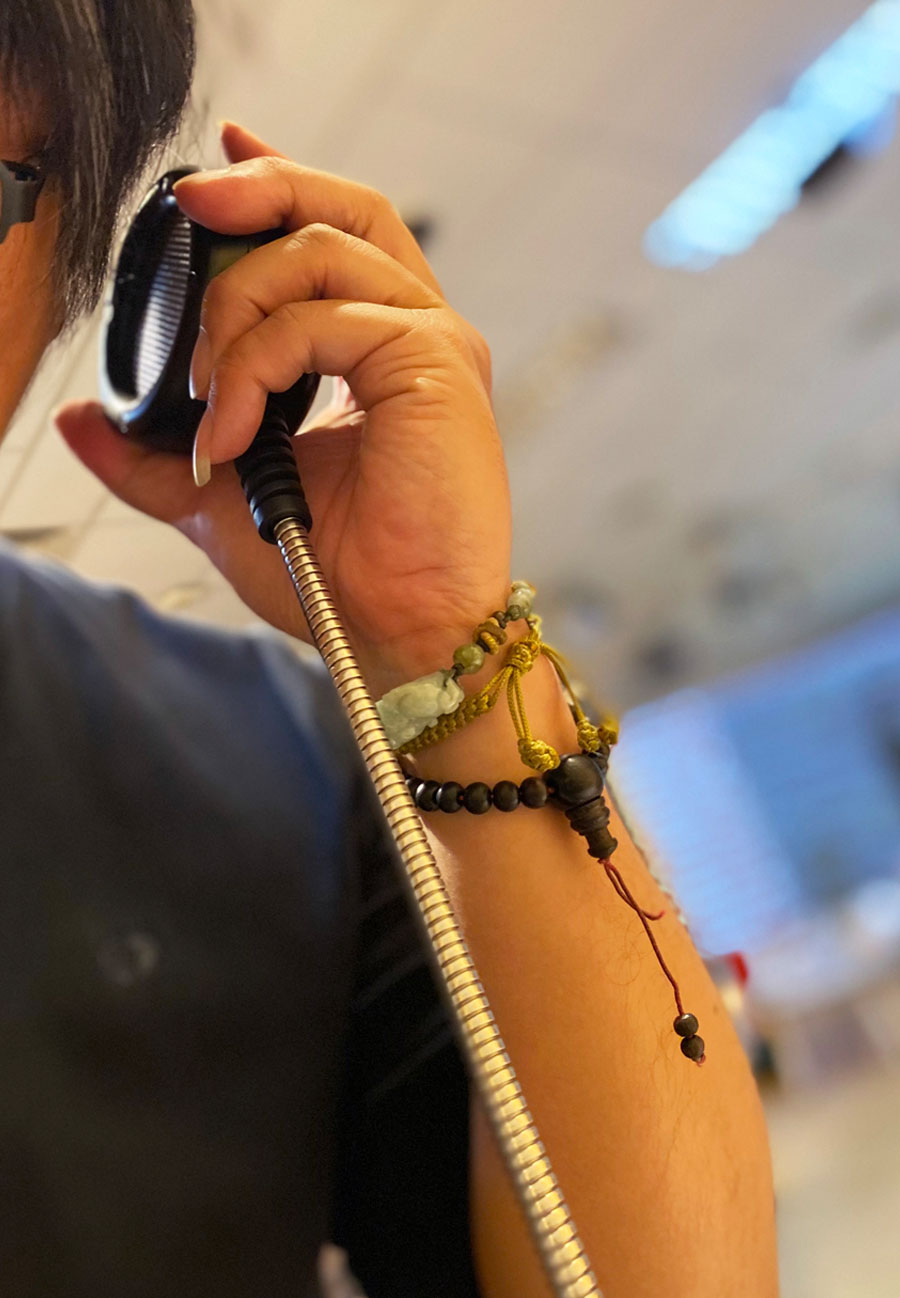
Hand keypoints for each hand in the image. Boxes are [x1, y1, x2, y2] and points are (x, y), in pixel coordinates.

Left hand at [54, 120, 511, 695]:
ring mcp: (431, 341)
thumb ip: (156, 453)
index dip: (276, 182)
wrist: (397, 632)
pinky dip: (254, 364)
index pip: (333, 236)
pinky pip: (319, 321)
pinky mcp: (433, 361)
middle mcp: (413, 332)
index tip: (213, 167)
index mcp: (376, 351)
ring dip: (234, 309)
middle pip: (344, 207)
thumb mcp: (223, 499)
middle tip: (189, 199)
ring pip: (318, 254)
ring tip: (206, 394)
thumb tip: (81, 421)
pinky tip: (233, 427)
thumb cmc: (337, 571)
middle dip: (260, 187)